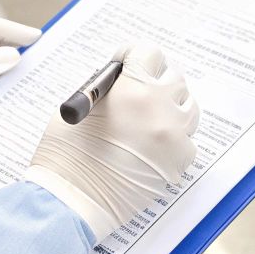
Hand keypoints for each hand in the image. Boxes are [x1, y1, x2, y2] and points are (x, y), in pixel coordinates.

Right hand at [23, 44, 199, 240]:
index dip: (136, 55)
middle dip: (155, 79)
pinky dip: (174, 139)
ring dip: (170, 107)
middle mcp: (160, 109)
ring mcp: (173, 136)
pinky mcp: (179, 162)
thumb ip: (110, 85)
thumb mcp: (83, 103)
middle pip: (173, 76)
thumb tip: (125, 76)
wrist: (71, 201)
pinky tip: (153, 145)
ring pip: (187, 106)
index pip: (151, 52)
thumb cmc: (67, 153)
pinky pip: (187, 139)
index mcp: (133, 89)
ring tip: (149, 118)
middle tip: (141, 89)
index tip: (129, 62)